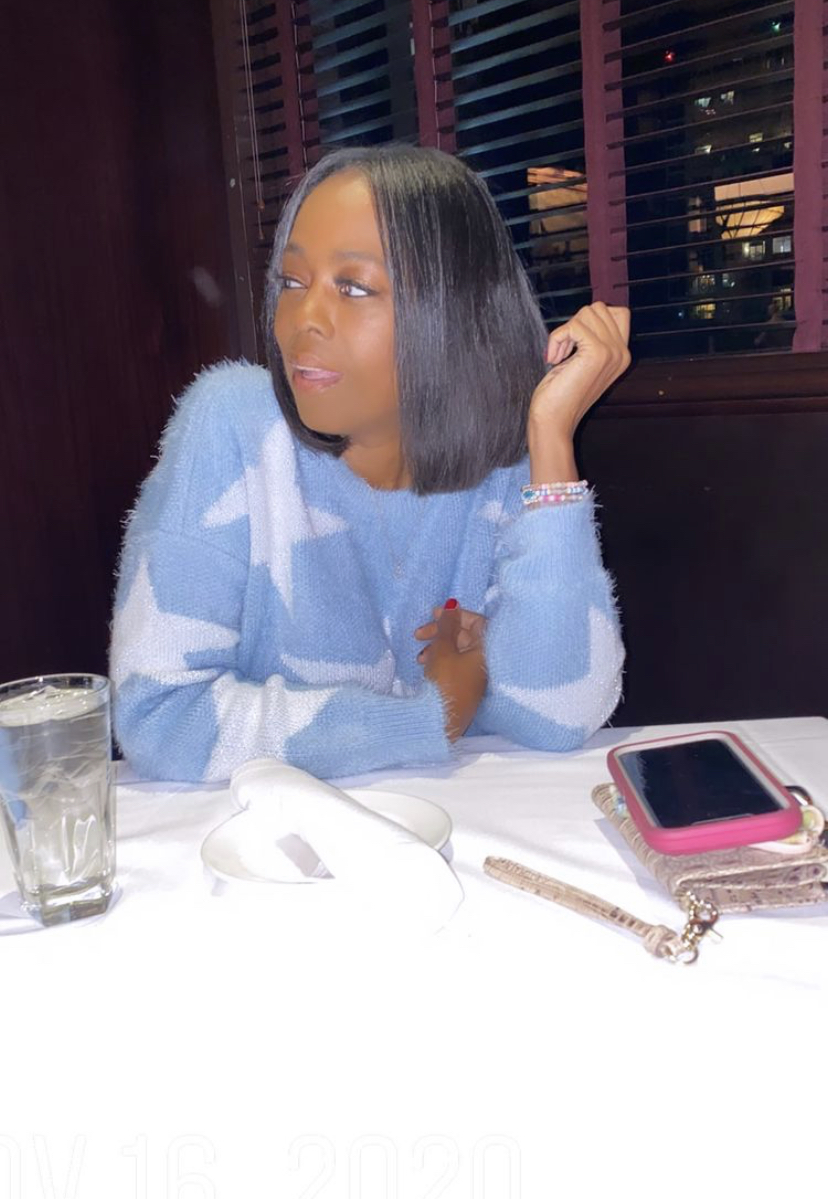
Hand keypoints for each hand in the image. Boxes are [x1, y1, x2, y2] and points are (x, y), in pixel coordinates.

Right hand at [415, 606, 486, 740]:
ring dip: (437, 647)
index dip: (456, 615)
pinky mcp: (465, 687)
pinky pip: (455, 665)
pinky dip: (440, 660)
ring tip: (419, 657)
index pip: (477, 621)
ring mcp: (476, 675)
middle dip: (441, 632)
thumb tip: (453, 605)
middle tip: (419, 634)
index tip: (434, 614)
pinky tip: (425, 666)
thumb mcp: (443, 650)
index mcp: (486, 650)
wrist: (442, 723)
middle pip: (465, 636)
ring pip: (457, 651)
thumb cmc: (445, 683)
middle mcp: (484, 661)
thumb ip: (447, 625)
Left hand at [528, 303, 630, 441]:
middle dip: (575, 323)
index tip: (576, 339)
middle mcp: (621, 353)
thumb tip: (589, 311)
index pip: (619, 312)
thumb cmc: (560, 393)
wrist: (553, 420)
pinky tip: (554, 358)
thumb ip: (592, 337)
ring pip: (586, 313)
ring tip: (560, 355)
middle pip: (599, 309)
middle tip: (565, 350)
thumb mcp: (582, 359)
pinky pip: (573, 326)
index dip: (592, 318)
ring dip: (565, 331)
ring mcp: (612, 352)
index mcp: (621, 355)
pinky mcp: (597, 353)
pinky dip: (557, 338)